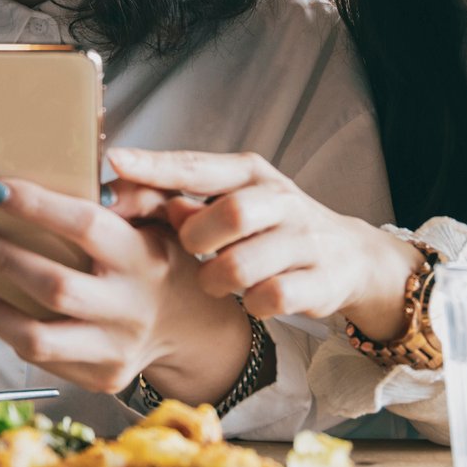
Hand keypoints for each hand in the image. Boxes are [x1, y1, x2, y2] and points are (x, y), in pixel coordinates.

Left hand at [0, 177, 249, 398]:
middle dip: (0, 257)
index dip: (34, 205)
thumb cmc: (160, 260)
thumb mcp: (159, 219)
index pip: (84, 226)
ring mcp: (115, 349)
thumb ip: (128, 192)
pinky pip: (39, 358)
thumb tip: (86, 163)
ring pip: (36, 337)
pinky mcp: (99, 376)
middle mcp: (130, 308)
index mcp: (143, 258)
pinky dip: (4, 329)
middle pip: (54, 286)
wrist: (189, 328)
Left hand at [103, 147, 420, 338]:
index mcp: (251, 174)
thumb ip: (182, 199)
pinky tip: (251, 298)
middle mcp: (281, 200)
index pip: (199, 166)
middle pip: (230, 213)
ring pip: (244, 264)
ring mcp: (305, 240)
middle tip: (193, 251)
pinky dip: (251, 304)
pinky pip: (271, 297)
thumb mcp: (233, 201)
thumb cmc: (272, 226)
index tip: (116, 162)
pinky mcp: (320, 280)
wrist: (350, 254)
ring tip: (217, 280)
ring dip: (218, 279)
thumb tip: (122, 195)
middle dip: (198, 238)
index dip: (157, 166)